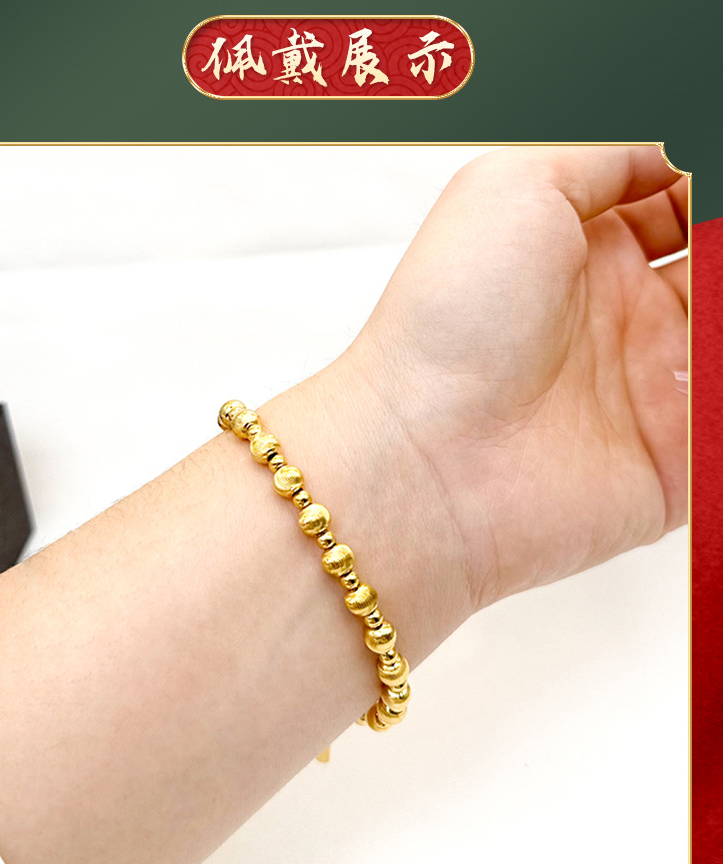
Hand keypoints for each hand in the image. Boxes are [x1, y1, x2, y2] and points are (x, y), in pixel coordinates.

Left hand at [355, 145, 687, 609]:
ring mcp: (648, 389)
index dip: (703, 183)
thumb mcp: (514, 186)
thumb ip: (605, 151)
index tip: (707, 175)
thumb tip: (674, 145)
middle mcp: (620, 318)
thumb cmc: (449, 322)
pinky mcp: (673, 461)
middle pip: (713, 267)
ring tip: (708, 302)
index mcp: (584, 251)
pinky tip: (710, 362)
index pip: (680, 201)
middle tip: (714, 243)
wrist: (426, 457)